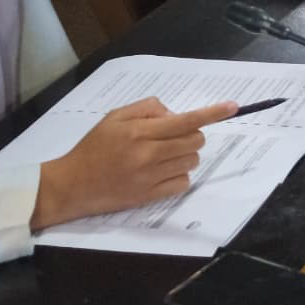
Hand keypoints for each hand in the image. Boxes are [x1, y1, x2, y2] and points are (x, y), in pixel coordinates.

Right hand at [31, 97, 238, 228]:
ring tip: (162, 155)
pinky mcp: (149, 197)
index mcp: (139, 131)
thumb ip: (147, 109)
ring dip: (184, 155)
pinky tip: (162, 172)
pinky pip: (182, 183)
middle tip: (173, 137)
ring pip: (191, 161)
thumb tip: (174, 113)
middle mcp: (148, 154)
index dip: (212, 113)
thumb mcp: (115, 117)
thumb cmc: (93, 148)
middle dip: (191, 135)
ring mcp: (150, 177)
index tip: (233, 107)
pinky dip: (178, 175)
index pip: (185, 120)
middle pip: (195, 141)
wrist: (71, 185)